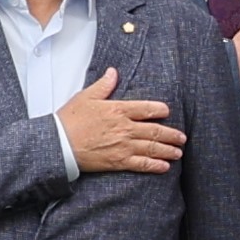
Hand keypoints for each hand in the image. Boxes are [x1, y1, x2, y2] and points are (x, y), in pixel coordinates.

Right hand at [56, 72, 187, 176]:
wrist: (58, 144)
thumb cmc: (69, 120)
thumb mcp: (86, 97)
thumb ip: (103, 85)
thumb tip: (113, 72)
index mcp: (118, 110)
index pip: (147, 108)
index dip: (160, 110)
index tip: (167, 112)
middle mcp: (125, 128)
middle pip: (155, 130)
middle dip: (172, 135)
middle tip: (182, 137)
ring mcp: (123, 146)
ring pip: (152, 148)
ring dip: (168, 150)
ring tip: (177, 152)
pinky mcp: (118, 161)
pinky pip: (142, 164)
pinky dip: (155, 166)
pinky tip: (164, 167)